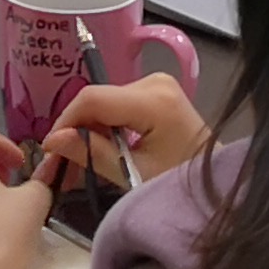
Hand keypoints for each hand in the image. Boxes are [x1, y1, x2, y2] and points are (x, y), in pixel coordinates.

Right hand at [41, 73, 209, 188]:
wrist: (218, 186)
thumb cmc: (181, 186)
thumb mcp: (133, 175)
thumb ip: (93, 154)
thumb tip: (53, 140)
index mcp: (154, 100)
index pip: (93, 99)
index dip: (65, 122)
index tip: (50, 151)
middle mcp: (155, 82)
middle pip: (97, 101)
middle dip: (74, 132)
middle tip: (58, 166)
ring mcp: (157, 85)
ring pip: (104, 104)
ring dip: (87, 133)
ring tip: (74, 166)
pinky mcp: (157, 93)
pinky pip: (117, 107)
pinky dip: (104, 130)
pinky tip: (95, 153)